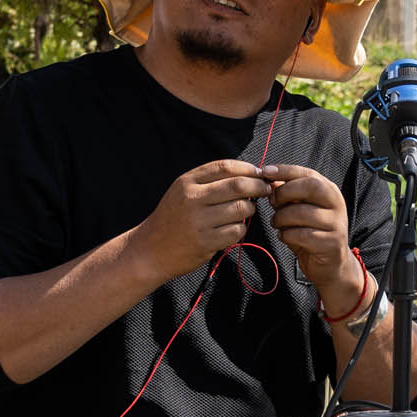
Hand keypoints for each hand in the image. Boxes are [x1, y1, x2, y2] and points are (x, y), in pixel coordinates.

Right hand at [135, 160, 267, 279]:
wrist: (150, 250)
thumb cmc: (172, 219)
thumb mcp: (182, 192)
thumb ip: (208, 181)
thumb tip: (248, 173)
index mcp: (187, 182)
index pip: (225, 167)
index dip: (248, 168)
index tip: (258, 173)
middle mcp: (192, 199)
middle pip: (238, 185)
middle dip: (258, 186)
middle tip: (266, 190)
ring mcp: (199, 221)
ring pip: (241, 208)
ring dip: (250, 209)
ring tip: (245, 211)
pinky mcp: (206, 242)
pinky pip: (237, 231)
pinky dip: (241, 229)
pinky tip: (233, 229)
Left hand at [261, 164, 361, 306]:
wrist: (330, 264)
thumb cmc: (311, 232)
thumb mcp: (300, 209)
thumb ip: (288, 194)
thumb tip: (269, 178)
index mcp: (329, 191)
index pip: (308, 173)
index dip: (285, 171)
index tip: (265, 172)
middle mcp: (336, 204)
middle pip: (311, 187)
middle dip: (285, 192)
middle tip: (272, 202)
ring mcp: (336, 224)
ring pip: (303, 213)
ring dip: (282, 218)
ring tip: (276, 223)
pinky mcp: (331, 243)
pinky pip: (303, 235)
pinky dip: (287, 235)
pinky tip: (284, 237)